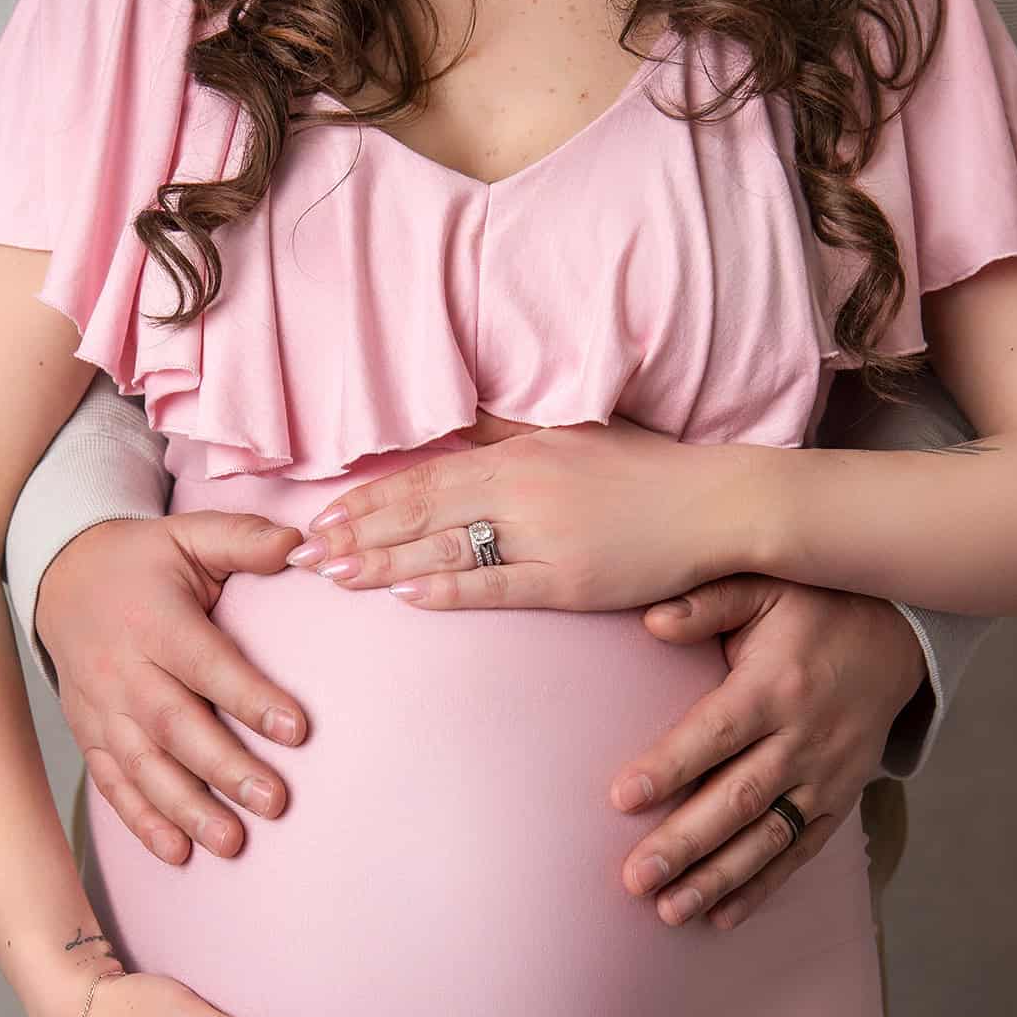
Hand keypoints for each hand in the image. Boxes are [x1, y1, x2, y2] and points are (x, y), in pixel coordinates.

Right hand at [38, 511, 309, 863]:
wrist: (60, 576)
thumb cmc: (142, 561)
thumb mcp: (189, 535)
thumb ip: (244, 539)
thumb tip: (303, 547)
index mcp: (155, 621)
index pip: (207, 664)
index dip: (250, 697)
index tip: (298, 729)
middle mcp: (123, 670)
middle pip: (176, 725)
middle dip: (225, 768)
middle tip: (274, 802)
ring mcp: (101, 709)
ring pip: (144, 766)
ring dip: (187, 809)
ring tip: (232, 842)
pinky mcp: (89, 735)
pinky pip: (113, 784)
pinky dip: (141, 821)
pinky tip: (177, 853)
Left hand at [285, 413, 753, 610]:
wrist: (714, 503)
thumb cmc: (645, 470)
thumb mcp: (571, 433)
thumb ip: (509, 430)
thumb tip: (457, 419)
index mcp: (519, 453)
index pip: (424, 476)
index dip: (367, 499)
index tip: (321, 516)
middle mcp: (524, 489)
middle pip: (422, 511)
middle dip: (356, 533)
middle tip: (302, 554)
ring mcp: (547, 536)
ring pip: (449, 549)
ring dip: (385, 564)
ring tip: (335, 577)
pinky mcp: (572, 580)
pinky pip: (500, 586)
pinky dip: (452, 591)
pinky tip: (409, 598)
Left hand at [609, 575, 926, 930]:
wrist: (898, 635)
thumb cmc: (814, 606)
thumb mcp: (765, 584)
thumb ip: (708, 602)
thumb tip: (652, 620)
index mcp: (775, 687)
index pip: (716, 734)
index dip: (670, 766)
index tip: (622, 797)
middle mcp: (802, 739)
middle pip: (737, 800)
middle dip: (685, 844)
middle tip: (635, 878)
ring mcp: (825, 776)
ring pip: (767, 838)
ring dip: (718, 878)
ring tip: (669, 911)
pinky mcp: (839, 800)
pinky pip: (799, 851)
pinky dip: (763, 887)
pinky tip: (722, 916)